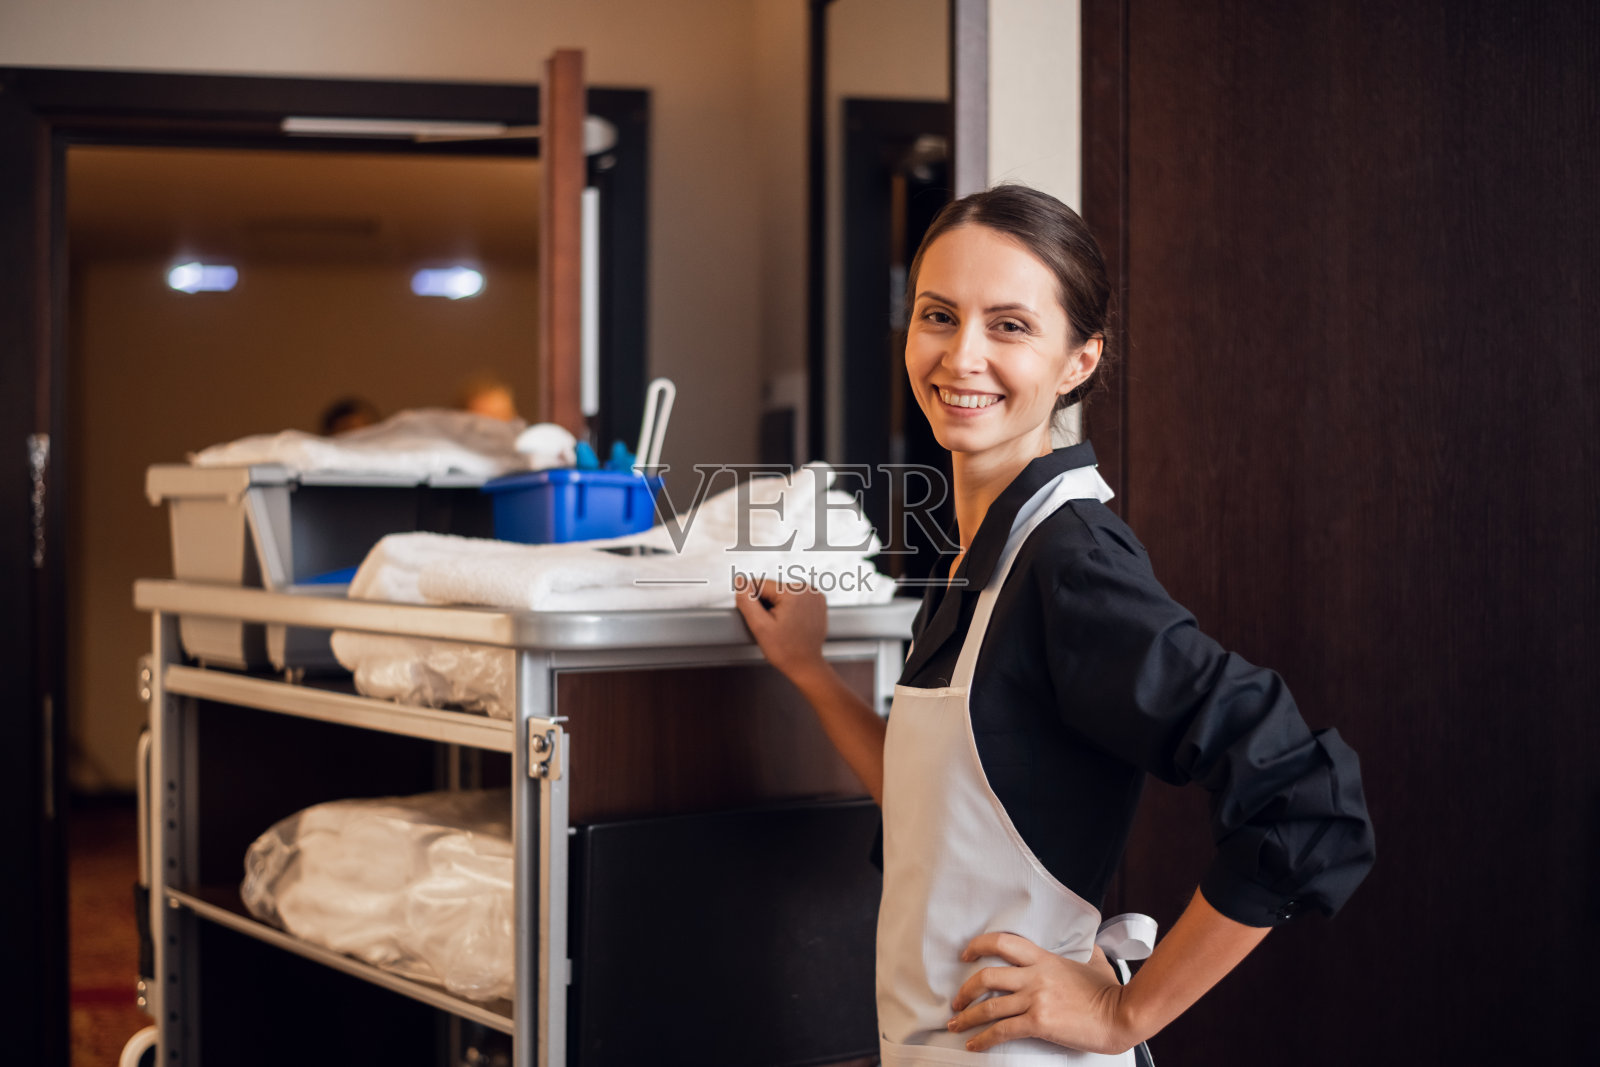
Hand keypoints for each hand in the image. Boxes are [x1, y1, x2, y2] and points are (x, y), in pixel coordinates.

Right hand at [732, 575, 827, 681]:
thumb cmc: (786, 651)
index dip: (753, 604)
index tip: (762, 620)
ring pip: (782, 593)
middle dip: (767, 605)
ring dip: (777, 607)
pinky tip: (791, 624)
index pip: (758, 585)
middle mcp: (807, 589)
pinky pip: (794, 599)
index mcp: (794, 592)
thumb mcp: (760, 626)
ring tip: (784, 626)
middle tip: (774, 626)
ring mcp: (815, 595)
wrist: (806, 665)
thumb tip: (740, 581)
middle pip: (771, 589)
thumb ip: (746, 600)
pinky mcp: (817, 601)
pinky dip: (789, 609)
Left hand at [947, 931, 1134, 1054]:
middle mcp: (1035, 976)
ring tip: (956, 1025)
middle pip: (986, 976)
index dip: (978, 946)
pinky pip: (1002, 1030)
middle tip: (956, 1001)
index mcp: (1044, 959)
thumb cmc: (1111, 992)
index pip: (1003, 943)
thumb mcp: (1095, 963)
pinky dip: (983, 1039)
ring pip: (989, 1006)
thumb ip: (1086, 954)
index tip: (965, 954)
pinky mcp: (1039, 1022)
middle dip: (965, 990)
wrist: (1122, 1014)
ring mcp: (1036, 999)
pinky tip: (974, 1045)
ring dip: (967, 1017)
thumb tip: (1090, 950)